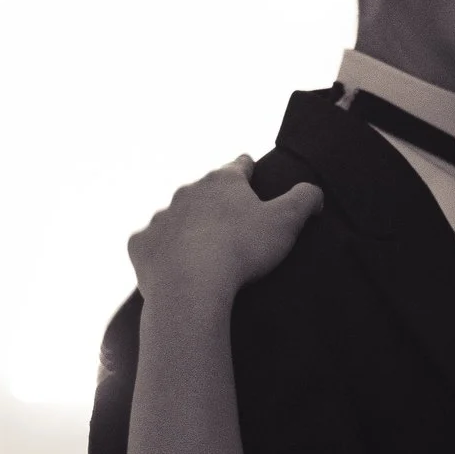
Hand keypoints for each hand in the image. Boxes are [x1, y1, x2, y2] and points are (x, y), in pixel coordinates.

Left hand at [127, 157, 322, 304]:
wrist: (190, 287)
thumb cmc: (241, 250)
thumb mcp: (286, 222)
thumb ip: (304, 199)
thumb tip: (313, 192)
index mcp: (222, 182)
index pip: (239, 166)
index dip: (248, 171)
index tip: (251, 174)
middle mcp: (186, 192)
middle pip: (204, 190)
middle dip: (216, 202)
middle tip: (232, 224)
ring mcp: (160, 218)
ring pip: (176, 216)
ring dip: (188, 227)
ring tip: (201, 251)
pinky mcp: (141, 245)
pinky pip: (153, 244)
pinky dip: (163, 252)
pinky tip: (174, 267)